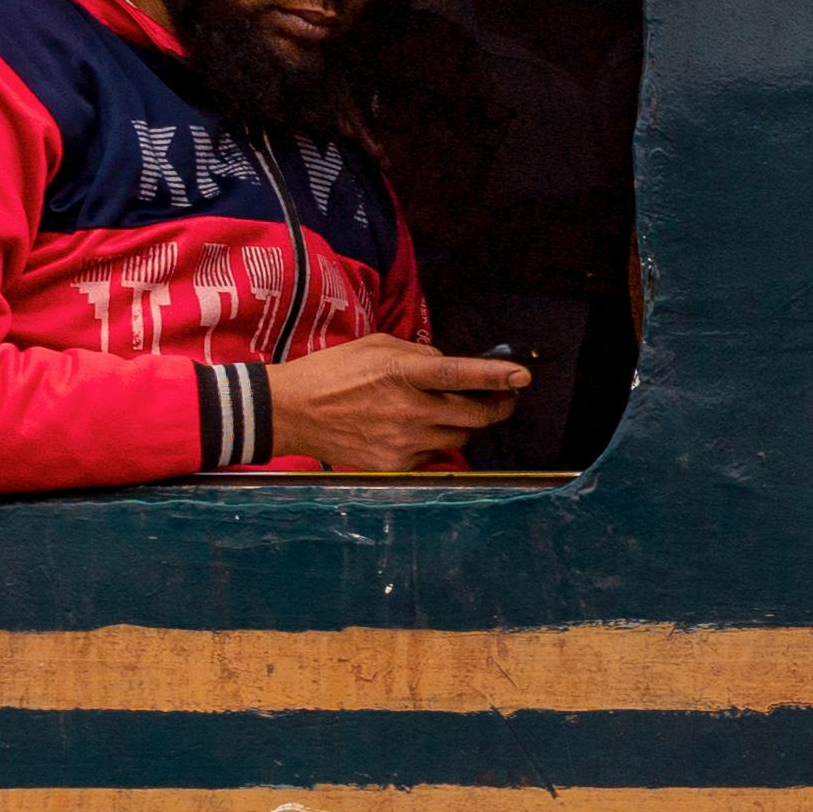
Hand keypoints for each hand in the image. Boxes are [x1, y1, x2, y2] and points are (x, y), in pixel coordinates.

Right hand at [263, 337, 530, 471]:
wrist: (290, 412)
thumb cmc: (333, 372)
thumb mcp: (377, 346)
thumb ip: (420, 355)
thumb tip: (452, 366)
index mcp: (403, 373)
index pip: (461, 374)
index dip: (496, 376)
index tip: (522, 376)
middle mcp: (409, 410)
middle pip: (476, 416)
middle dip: (497, 406)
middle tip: (503, 398)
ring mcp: (403, 442)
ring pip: (459, 438)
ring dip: (464, 426)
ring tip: (447, 412)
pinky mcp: (395, 465)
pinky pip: (434, 457)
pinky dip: (434, 444)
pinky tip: (415, 431)